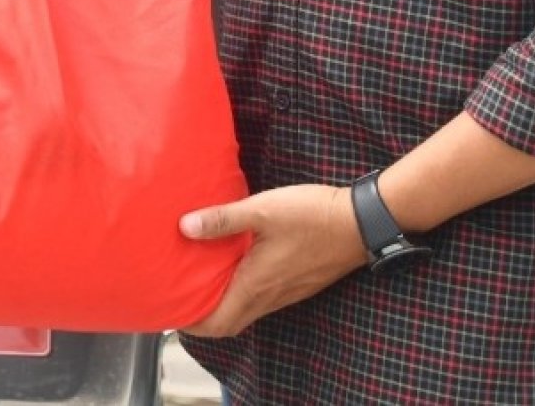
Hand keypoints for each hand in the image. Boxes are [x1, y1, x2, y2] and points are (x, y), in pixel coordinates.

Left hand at [179, 184, 369, 337]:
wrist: (361, 223)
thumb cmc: (311, 216)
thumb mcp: (261, 210)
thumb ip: (223, 219)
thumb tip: (185, 226)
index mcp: (256, 285)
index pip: (218, 324)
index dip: (192, 324)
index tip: (173, 310)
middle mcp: (270, 296)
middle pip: (230, 322)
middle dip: (204, 317)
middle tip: (185, 295)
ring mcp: (288, 293)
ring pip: (248, 311)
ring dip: (225, 303)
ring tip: (206, 280)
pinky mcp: (299, 284)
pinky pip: (265, 300)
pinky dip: (245, 293)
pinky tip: (240, 267)